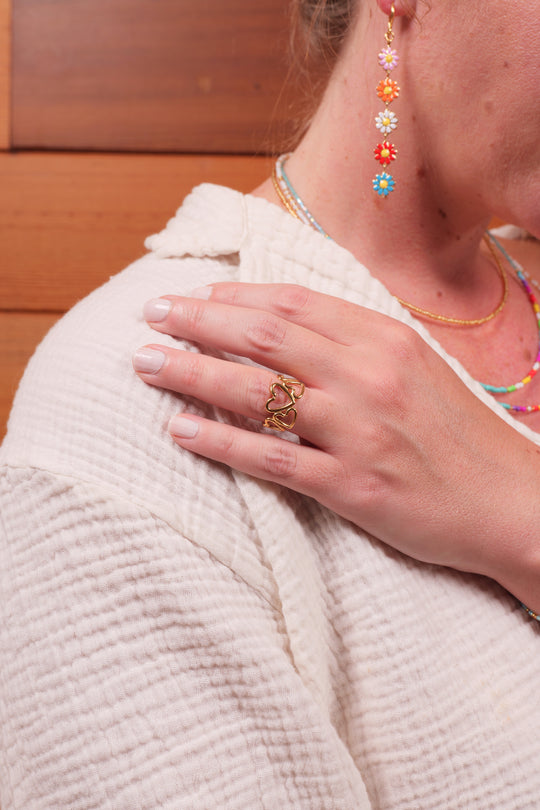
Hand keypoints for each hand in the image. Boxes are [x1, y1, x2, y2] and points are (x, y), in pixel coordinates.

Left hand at [133, 283, 539, 606]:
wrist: (511, 503)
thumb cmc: (460, 435)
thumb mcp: (417, 367)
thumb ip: (358, 343)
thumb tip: (289, 328)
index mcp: (387, 339)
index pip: (294, 304)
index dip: (235, 296)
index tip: (194, 294)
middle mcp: (369, 376)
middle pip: (264, 337)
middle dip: (198, 321)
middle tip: (151, 315)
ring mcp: (359, 431)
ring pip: (257, 392)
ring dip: (191, 373)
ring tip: (146, 364)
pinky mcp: (352, 486)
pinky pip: (271, 459)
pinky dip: (219, 442)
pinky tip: (180, 432)